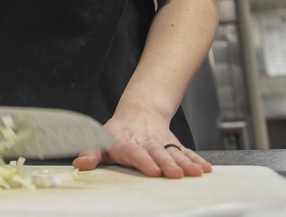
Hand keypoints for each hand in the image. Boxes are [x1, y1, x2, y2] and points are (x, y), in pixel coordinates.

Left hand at [72, 106, 211, 178]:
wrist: (138, 112)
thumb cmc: (117, 133)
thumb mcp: (100, 140)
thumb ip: (91, 153)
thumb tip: (80, 164)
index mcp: (128, 144)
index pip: (136, 153)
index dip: (144, 161)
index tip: (153, 170)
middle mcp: (148, 143)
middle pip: (159, 153)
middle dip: (168, 164)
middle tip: (176, 174)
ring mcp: (162, 144)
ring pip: (175, 153)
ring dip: (185, 163)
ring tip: (195, 173)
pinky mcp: (174, 145)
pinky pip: (186, 152)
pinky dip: (196, 160)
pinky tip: (205, 169)